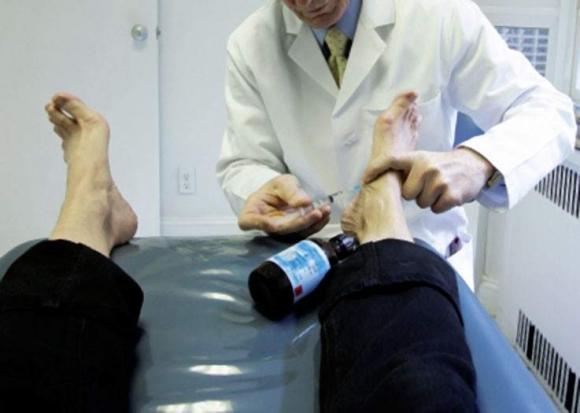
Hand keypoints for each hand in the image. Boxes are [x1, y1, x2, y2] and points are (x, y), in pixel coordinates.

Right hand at [238, 174, 330, 237]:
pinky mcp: (293, 234)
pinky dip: (317, 223)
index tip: (272, 222)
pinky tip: (325, 213)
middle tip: (317, 212)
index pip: (249, 221)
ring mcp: (280, 232)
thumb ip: (290, 191)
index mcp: (250, 213)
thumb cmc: (275, 188)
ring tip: (325, 210)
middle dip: (301, 222)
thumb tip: (304, 202)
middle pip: (280, 229)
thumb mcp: (280, 182)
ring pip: (295, 233)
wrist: (282, 194)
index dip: (260, 223)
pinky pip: (305, 231)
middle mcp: (265, 226)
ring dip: (313, 223)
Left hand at [363, 148, 494, 212]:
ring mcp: (439, 181)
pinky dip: (440, 205)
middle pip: (407, 193)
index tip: (364, 178)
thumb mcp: (423, 160)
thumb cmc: (442, 166)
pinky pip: (435, 209)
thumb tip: (381, 183)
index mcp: (416, 158)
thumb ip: (405, 169)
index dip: (376, 169)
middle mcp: (426, 167)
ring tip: (438, 188)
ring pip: (421, 203)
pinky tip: (446, 194)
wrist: (472, 166)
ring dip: (428, 200)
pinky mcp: (451, 194)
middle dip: (415, 193)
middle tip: (427, 185)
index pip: (391, 160)